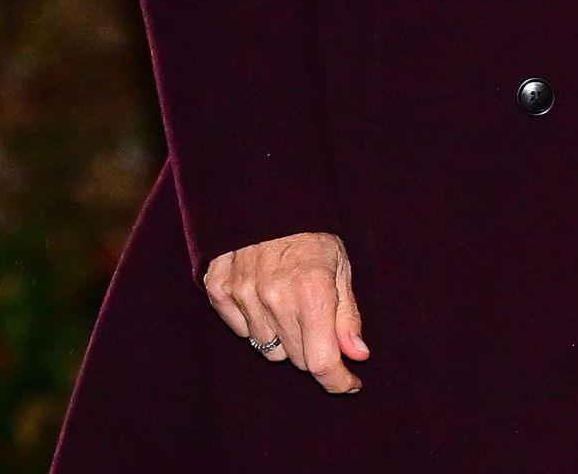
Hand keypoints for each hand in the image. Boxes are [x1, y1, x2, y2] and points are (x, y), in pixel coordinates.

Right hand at [203, 231, 369, 392]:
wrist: (263, 194)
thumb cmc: (309, 232)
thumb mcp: (339, 264)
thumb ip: (347, 314)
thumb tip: (358, 355)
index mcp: (311, 290)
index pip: (321, 362)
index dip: (338, 380)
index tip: (349, 383)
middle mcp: (275, 296)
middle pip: (296, 359)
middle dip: (313, 349)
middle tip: (317, 320)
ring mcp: (243, 294)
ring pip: (268, 348)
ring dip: (283, 335)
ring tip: (287, 300)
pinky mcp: (219, 290)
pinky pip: (241, 331)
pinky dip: (255, 322)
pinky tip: (263, 295)